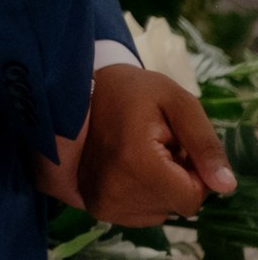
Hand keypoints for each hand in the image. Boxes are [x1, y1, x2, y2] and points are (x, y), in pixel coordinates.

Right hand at [76, 63, 235, 226]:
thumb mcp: (178, 103)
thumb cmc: (134, 92)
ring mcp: (103, 202)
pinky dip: (143, 193)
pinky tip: (127, 167)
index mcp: (136, 164)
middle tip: (154, 144)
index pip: (191, 197)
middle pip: (175, 205)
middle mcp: (114, 191)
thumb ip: (205, 144)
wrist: (79, 90)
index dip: (192, 170)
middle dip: (175, 177)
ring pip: (160, 210)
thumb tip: (225, 185)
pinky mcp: (97, 207)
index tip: (172, 142)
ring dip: (158, 185)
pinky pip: (142, 213)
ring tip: (138, 153)